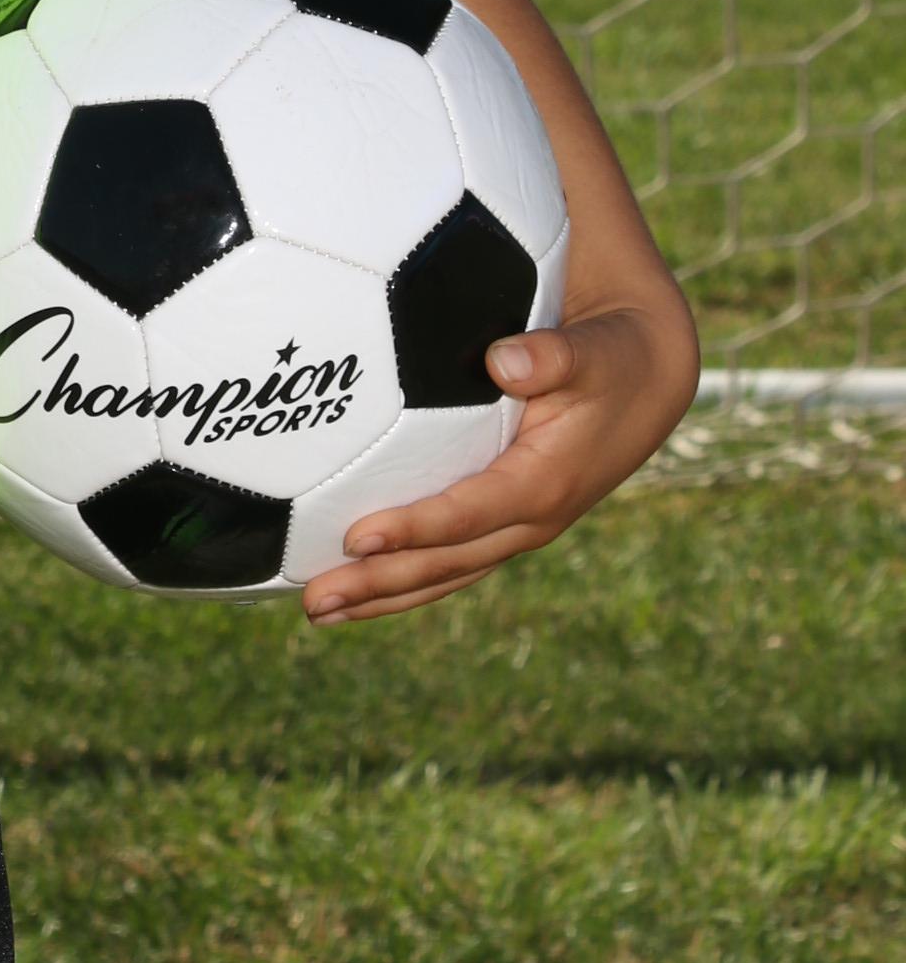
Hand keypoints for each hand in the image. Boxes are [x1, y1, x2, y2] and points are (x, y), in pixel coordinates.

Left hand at [297, 288, 698, 626]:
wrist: (647, 380)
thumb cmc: (609, 359)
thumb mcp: (591, 351)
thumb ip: (550, 356)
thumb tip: (504, 361)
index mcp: (544, 486)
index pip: (466, 515)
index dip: (413, 530)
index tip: (356, 538)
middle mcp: (530, 521)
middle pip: (444, 562)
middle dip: (380, 585)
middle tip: (315, 600)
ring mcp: (518, 528)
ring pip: (443, 573)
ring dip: (382, 595)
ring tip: (319, 611)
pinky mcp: (506, 522)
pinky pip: (450, 559)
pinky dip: (404, 577)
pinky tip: (356, 585)